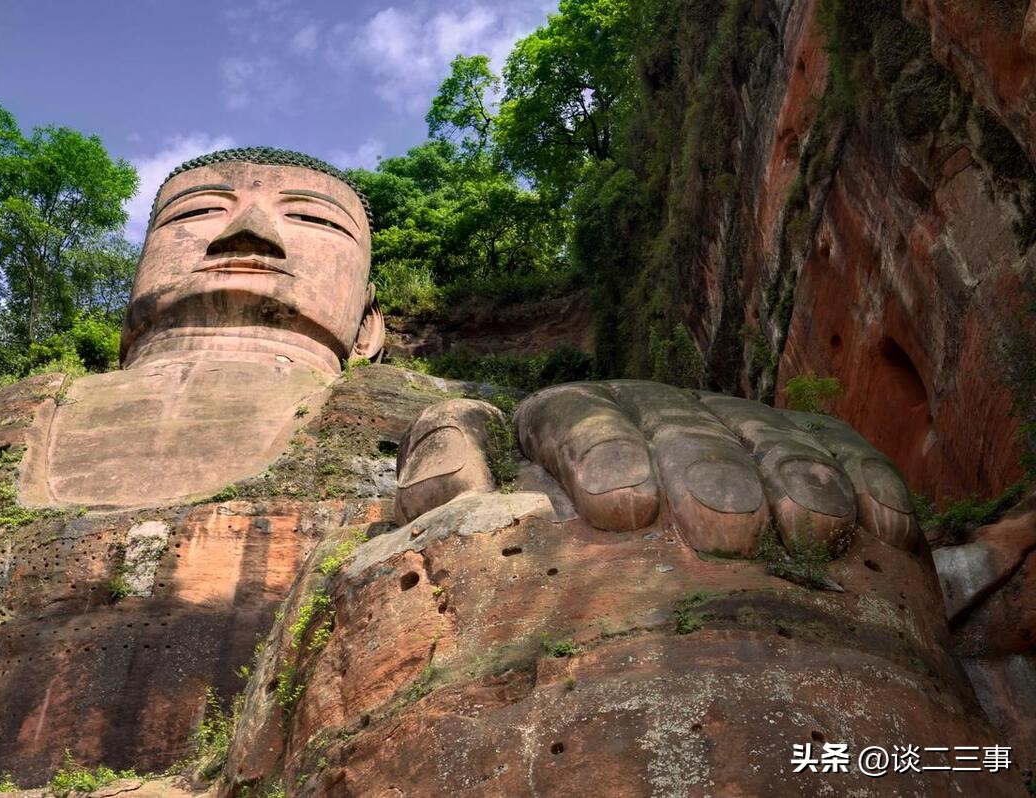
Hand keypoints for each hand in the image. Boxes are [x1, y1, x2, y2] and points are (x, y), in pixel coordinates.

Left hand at [395, 381, 918, 556]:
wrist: (633, 647)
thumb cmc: (542, 604)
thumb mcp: (474, 554)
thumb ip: (450, 495)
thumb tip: (443, 473)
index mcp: (561, 435)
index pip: (570, 417)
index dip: (595, 448)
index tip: (620, 510)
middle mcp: (643, 423)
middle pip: (670, 420)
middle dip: (698, 465)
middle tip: (724, 524)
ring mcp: (721, 434)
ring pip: (752, 432)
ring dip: (785, 475)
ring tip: (806, 530)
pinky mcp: (796, 458)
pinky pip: (833, 451)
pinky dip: (855, 482)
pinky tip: (876, 528)